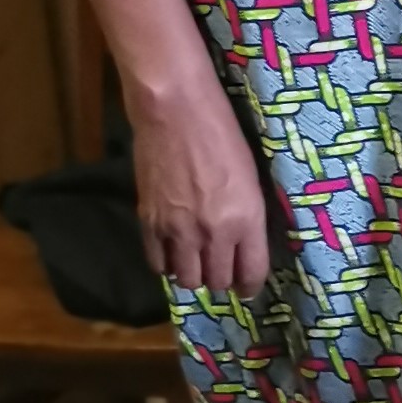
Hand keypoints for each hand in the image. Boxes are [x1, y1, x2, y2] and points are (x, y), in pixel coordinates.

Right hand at [127, 84, 271, 293]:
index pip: (250, 272)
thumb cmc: (224, 134)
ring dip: (194, 275)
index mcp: (245, 219)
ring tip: (198, 262)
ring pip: (186, 279)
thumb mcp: (252, 177)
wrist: (176, 113)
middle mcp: (211, 233)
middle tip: (223, 270)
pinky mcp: (149, 223)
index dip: (250, 286)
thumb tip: (245, 242)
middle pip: (216, 281)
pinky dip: (167, 264)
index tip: (249, 289)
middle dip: (222, 280)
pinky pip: (157, 263)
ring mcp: (177, 231)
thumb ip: (248, 215)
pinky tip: (174, 254)